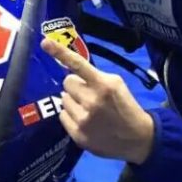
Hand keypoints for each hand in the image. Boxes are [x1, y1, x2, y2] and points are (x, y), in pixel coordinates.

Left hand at [41, 38, 154, 163]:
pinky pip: (63, 115)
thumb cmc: (125, 105)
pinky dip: (71, 115)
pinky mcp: (78, 135)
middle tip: (89, 93)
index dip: (60, 52)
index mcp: (103, 85)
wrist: (137, 138)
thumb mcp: (116, 83)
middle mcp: (91, 101)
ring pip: (63, 99)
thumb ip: (94, 76)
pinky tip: (86, 120)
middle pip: (67, 82)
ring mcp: (83, 120)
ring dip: (73, 101)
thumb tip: (69, 73)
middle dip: (76, 85)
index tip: (45, 43)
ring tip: (89, 108)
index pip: (77, 64)